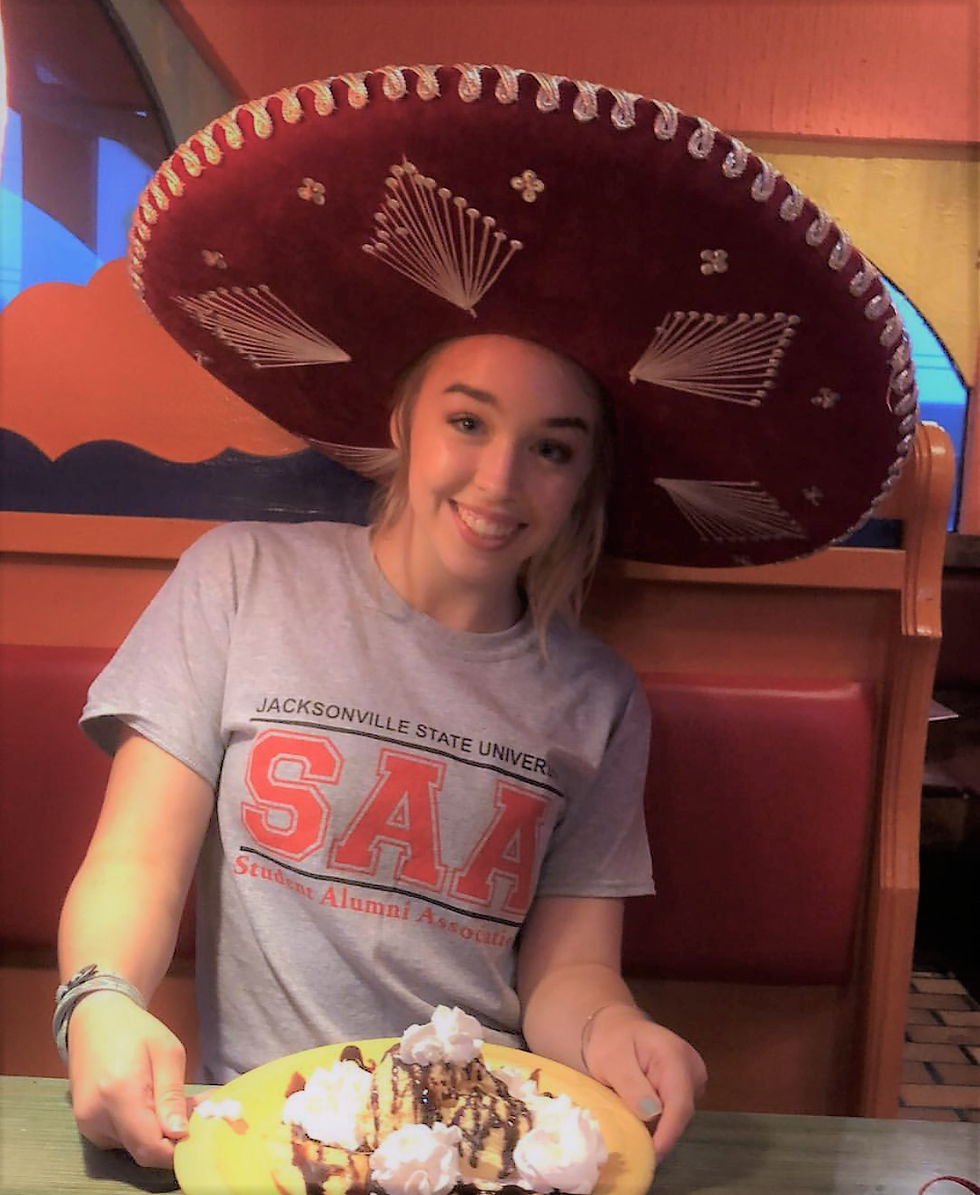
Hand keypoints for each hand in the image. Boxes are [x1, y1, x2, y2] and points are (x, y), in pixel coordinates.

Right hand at [67, 990, 190, 1167]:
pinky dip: (141, 1129)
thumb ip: (172, 1095)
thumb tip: (180, 1134)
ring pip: (133, 1147)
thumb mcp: (167, 1052)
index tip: (199, 1133)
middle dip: (172, 1140)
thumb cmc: (136, 1030)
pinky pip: (120, 1140)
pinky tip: (150, 1104)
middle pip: (143, 1151)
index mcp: (119, 1093)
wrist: (94, 1020)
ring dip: (157, 1133)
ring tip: (172, 1101)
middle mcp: (97, 1116)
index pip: (150, 1147)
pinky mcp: (85, 1125)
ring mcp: (87, 1124)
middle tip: (194, 1111)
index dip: (177, 1150)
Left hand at [583, 1004, 705, 1159]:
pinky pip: (673, 1114)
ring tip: (632, 1140)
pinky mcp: (686, 1090)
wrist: (617, 1028)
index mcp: (675, 1056)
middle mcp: (692, 1069)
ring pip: (677, 1117)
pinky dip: (657, 1123)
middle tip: (634, 1152)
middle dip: (660, 1135)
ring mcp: (692, 1080)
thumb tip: (652, 1114)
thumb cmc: (612, 1041)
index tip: (652, 1156)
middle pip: (680, 1114)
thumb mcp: (612, 1060)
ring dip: (657, 1129)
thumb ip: (631, 1085)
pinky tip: (639, 1128)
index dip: (668, 1133)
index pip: (679, 1103)